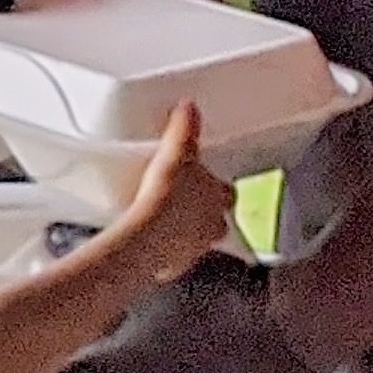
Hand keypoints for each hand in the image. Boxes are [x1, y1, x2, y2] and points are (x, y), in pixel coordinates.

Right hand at [105, 105, 236, 284]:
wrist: (145, 237)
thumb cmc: (166, 200)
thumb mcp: (176, 151)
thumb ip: (184, 127)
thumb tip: (189, 108)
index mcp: (219, 198)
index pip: (226, 189)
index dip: (214, 183)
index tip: (200, 176)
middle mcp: (213, 226)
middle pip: (213, 216)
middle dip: (200, 209)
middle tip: (177, 197)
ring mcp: (194, 248)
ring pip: (195, 238)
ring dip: (182, 229)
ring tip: (159, 218)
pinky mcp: (173, 265)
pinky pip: (172, 255)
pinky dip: (164, 247)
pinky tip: (146, 237)